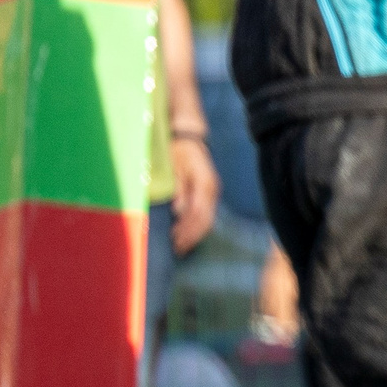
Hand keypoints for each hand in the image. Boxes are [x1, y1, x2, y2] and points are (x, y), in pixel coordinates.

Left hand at [170, 134, 220, 254]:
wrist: (188, 138)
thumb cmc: (178, 151)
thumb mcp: (174, 167)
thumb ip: (178, 189)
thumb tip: (179, 210)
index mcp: (205, 184)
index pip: (199, 213)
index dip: (188, 230)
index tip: (175, 241)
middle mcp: (212, 190)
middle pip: (206, 220)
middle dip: (192, 236)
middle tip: (177, 249)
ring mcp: (212, 192)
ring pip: (207, 219)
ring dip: (194, 234)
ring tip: (181, 245)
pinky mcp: (208, 193)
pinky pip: (205, 213)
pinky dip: (196, 225)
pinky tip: (186, 232)